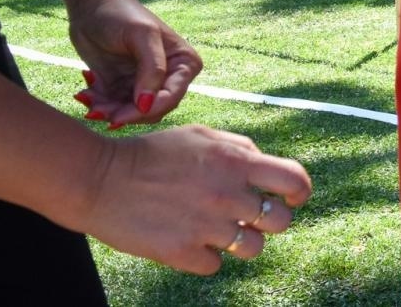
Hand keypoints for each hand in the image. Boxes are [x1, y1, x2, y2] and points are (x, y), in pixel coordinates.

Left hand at [69, 0, 201, 127]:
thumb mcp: (141, 35)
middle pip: (152, 110)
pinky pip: (115, 107)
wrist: (92, 5)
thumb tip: (147, 104)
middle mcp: (169, 76)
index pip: (171, 97)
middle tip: (96, 108)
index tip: (118, 116)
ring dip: (108, 110)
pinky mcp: (124, 87)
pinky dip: (99, 104)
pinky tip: (85, 91)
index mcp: (183, 63)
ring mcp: (145, 83)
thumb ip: (152, 69)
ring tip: (87, 97)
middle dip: (123, 113)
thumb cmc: (121, 13)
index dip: (146, 110)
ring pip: (132, 113)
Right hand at [78, 124, 312, 273]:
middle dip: (271, 220)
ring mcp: (207, 227)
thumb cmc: (152, 154)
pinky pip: (215, 265)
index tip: (293, 198)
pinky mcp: (183, 254)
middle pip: (281, 221)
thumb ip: (239, 148)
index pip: (294, 180)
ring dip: (240, 242)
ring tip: (215, 229)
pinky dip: (205, 257)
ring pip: (252, 249)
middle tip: (249, 217)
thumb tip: (263, 164)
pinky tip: (187, 239)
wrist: (100, 179)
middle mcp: (228, 195)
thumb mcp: (201, 135)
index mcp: (236, 162)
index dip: (300, 192)